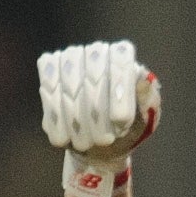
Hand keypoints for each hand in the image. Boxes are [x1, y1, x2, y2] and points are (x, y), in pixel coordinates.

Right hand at [39, 41, 160, 196]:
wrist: (101, 140)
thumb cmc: (128, 126)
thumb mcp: (146, 117)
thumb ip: (147, 100)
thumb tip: (143, 81)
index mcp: (122, 56)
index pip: (120, 63)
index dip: (119, 93)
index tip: (120, 122)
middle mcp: (96, 51)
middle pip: (92, 78)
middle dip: (97, 114)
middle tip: (103, 140)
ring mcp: (70, 59)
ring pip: (69, 88)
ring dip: (77, 122)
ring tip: (86, 144)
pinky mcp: (50, 72)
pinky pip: (48, 94)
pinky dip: (57, 121)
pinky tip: (65, 139)